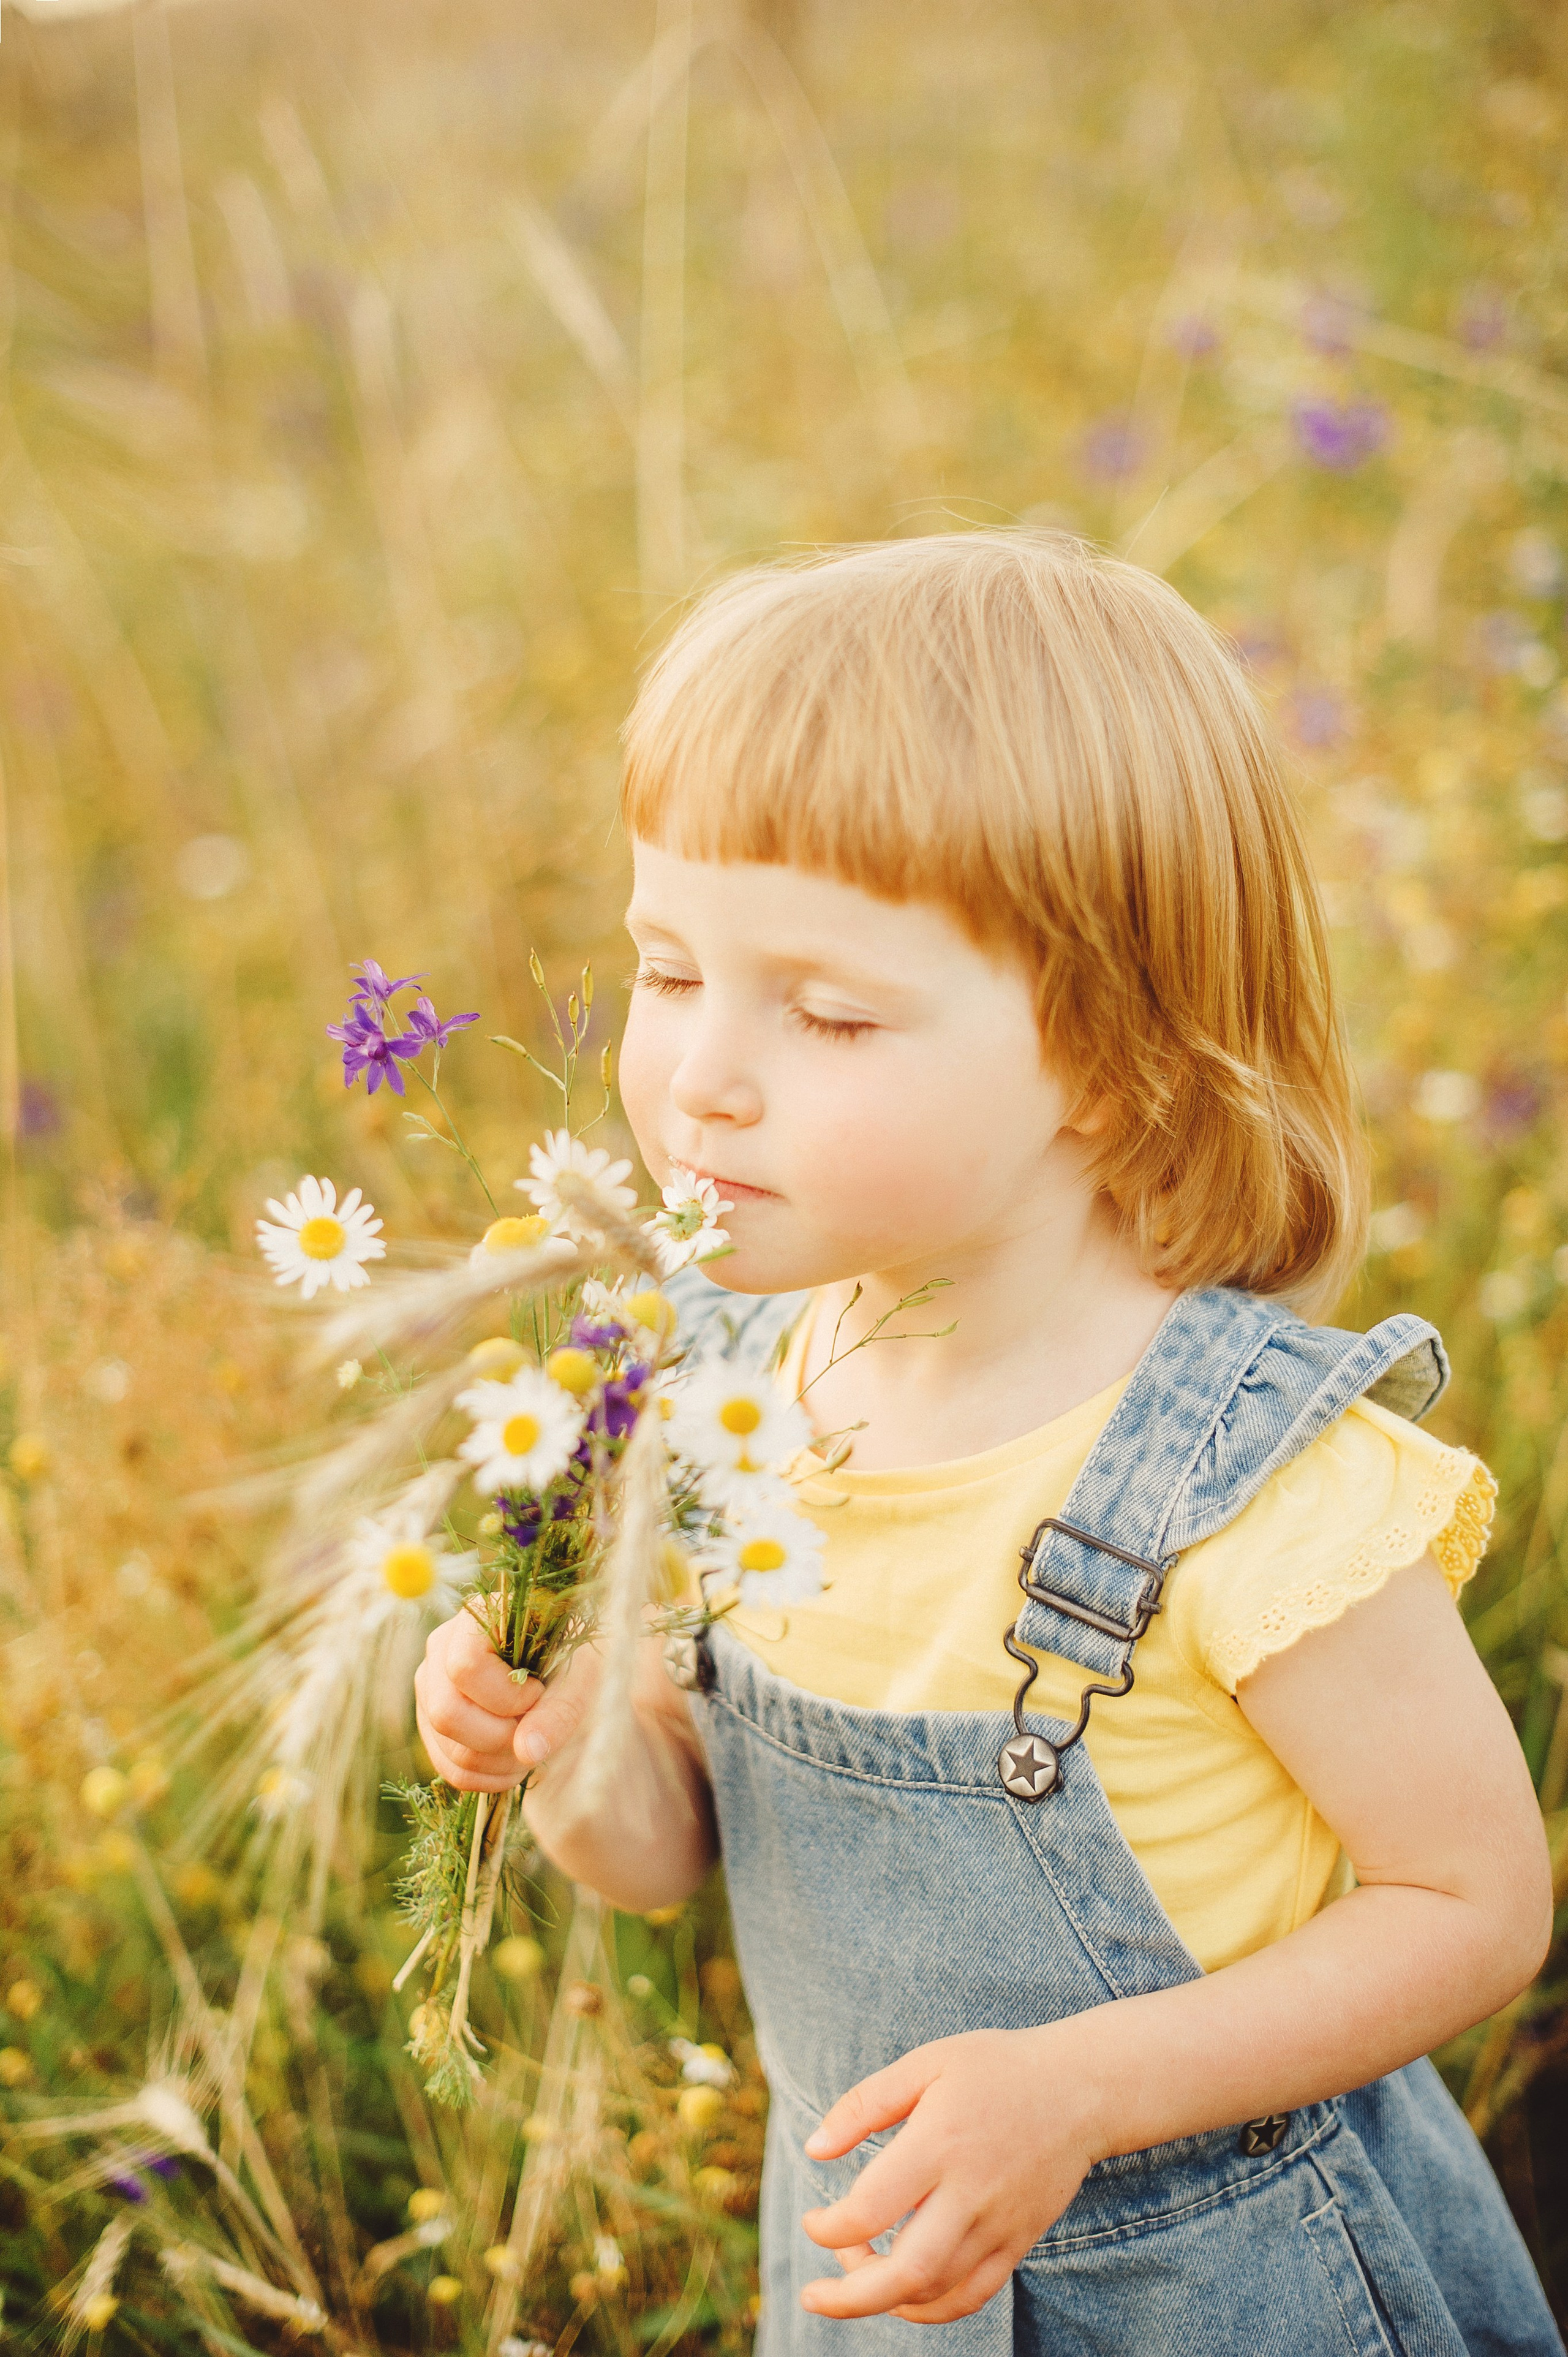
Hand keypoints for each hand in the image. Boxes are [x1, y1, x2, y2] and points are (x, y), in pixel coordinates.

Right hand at [414, 1610, 599, 1789]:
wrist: (562, 1673)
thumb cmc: (572, 1664)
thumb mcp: (580, 1677)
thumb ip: (559, 1709)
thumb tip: (527, 1751)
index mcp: (475, 1619)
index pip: (465, 1666)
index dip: (505, 1696)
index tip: (538, 1694)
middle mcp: (440, 1650)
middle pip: (447, 1712)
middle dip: (501, 1737)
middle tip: (537, 1729)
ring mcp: (430, 1689)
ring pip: (449, 1748)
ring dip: (501, 1761)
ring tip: (533, 1743)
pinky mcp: (431, 1724)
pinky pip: (450, 1769)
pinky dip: (489, 1776)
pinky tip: (515, 1760)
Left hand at [800, 2026, 1097, 2323]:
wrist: (1082, 2089)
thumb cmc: (996, 2068)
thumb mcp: (926, 2063)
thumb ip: (865, 2105)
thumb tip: (814, 2150)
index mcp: (938, 2145)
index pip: (869, 2211)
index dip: (828, 2229)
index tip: (814, 2221)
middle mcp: (969, 2194)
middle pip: (903, 2273)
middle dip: (848, 2297)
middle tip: (814, 2294)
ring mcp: (998, 2225)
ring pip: (934, 2291)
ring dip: (884, 2296)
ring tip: (858, 2268)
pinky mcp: (1018, 2241)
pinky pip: (972, 2296)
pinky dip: (931, 2308)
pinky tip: (904, 2295)